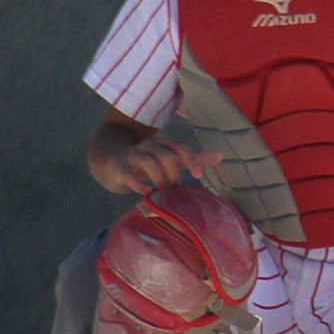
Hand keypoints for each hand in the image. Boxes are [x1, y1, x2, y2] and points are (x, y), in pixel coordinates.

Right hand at [95, 133, 219, 195]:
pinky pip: (129, 174)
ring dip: (159, 179)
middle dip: (173, 175)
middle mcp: (148, 145)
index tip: (198, 177)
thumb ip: (194, 158)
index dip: (192, 161)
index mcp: (163, 141)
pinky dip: (139, 184)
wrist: (113, 161)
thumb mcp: (171, 158)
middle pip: (166, 157)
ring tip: (161, 191)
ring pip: (149, 162)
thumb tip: (221, 156)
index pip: (180, 148)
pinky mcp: (120, 168)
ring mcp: (132, 156)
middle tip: (174, 188)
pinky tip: (146, 192)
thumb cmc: (150, 161)